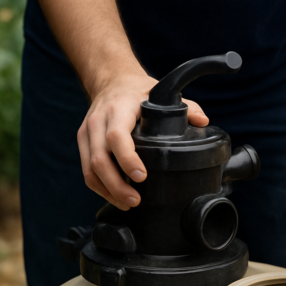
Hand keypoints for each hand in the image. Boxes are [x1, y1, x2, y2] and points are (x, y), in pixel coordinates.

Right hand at [77, 73, 208, 209]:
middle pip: (99, 159)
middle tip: (135, 200)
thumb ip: (186, 106)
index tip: (142, 176)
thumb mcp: (159, 94)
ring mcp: (87, 132)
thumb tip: (202, 122)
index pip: (116, 137)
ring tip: (127, 203)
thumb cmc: (137, 91)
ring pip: (90, 168)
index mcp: (119, 109)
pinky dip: (99, 187)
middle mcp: (98, 121)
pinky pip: (86, 170)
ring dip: (107, 190)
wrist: (111, 81)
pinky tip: (114, 197)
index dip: (127, 159)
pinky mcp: (83, 141)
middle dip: (116, 184)